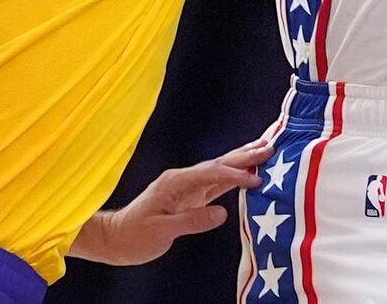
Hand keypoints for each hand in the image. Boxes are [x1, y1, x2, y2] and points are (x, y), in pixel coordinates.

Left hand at [70, 138, 272, 265]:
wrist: (116, 239)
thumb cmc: (135, 235)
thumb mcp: (161, 231)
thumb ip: (192, 220)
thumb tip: (223, 213)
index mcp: (175, 183)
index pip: (211, 174)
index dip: (235, 175)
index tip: (257, 179)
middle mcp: (182, 179)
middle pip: (218, 164)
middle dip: (244, 156)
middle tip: (270, 147)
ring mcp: (186, 186)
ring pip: (219, 170)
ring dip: (241, 160)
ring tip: (263, 150)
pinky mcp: (189, 196)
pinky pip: (215, 183)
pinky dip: (232, 175)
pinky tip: (244, 172)